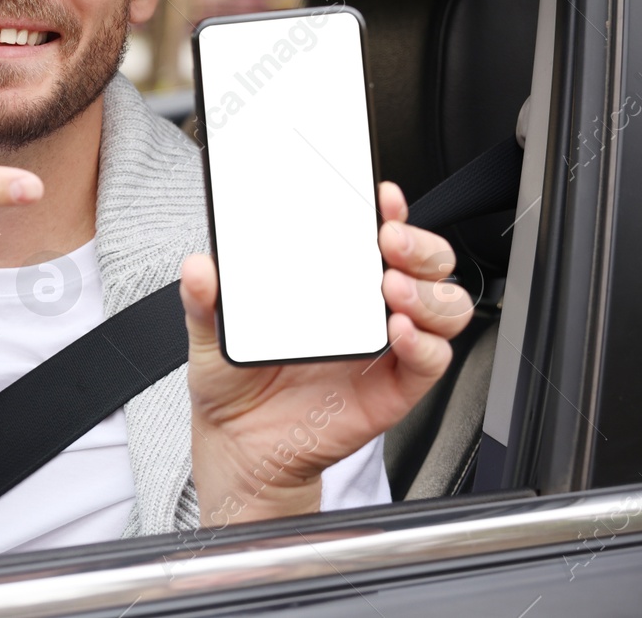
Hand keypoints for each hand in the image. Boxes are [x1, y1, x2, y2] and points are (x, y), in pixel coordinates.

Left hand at [180, 180, 471, 527]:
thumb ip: (204, 300)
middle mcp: (367, 308)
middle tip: (390, 240)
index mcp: (332, 282)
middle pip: (426, 263)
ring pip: (443, 307)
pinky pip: (431, 360)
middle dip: (420, 244)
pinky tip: (398, 331)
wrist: (241, 445)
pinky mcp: (395, 387)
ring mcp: (386, 346)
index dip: (390, 211)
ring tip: (392, 287)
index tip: (382, 196)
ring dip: (428, 290)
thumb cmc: (235, 381)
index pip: (376, 235)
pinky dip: (424, 343)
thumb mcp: (211, 333)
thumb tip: (198, 267)